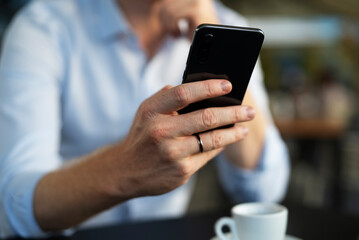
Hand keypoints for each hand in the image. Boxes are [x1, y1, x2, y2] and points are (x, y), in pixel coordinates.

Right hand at [114, 79, 254, 197]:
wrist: (126, 171)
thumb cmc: (142, 136)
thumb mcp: (146, 112)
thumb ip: (167, 97)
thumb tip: (199, 87)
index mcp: (152, 112)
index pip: (184, 94)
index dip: (208, 87)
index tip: (228, 85)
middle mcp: (161, 132)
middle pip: (205, 118)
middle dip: (233, 112)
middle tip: (249, 110)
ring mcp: (172, 153)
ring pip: (212, 139)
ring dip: (234, 132)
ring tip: (245, 126)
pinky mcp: (181, 171)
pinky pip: (208, 155)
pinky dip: (221, 145)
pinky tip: (228, 139)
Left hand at [158, 0, 218, 39]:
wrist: (211, 46)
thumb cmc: (196, 33)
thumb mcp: (183, 17)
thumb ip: (174, 8)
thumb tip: (160, 6)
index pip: (167, 2)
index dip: (163, 13)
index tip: (171, 26)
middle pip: (166, 4)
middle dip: (165, 21)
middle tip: (173, 32)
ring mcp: (198, 1)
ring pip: (168, 10)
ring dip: (169, 26)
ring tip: (177, 34)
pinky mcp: (197, 10)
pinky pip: (174, 17)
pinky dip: (173, 28)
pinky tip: (180, 34)